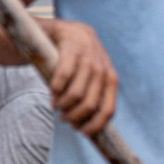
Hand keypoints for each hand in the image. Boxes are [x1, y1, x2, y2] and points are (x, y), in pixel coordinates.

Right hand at [43, 19, 119, 134]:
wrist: (69, 31)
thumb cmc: (80, 63)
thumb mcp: (94, 78)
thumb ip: (95, 98)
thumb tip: (89, 130)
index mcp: (111, 79)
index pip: (108, 110)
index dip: (93, 126)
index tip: (81, 132)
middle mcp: (102, 69)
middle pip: (88, 106)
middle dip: (73, 117)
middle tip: (64, 117)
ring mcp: (87, 58)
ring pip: (75, 95)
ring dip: (62, 105)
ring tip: (56, 105)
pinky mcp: (71, 50)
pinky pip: (62, 78)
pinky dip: (55, 89)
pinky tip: (52, 91)